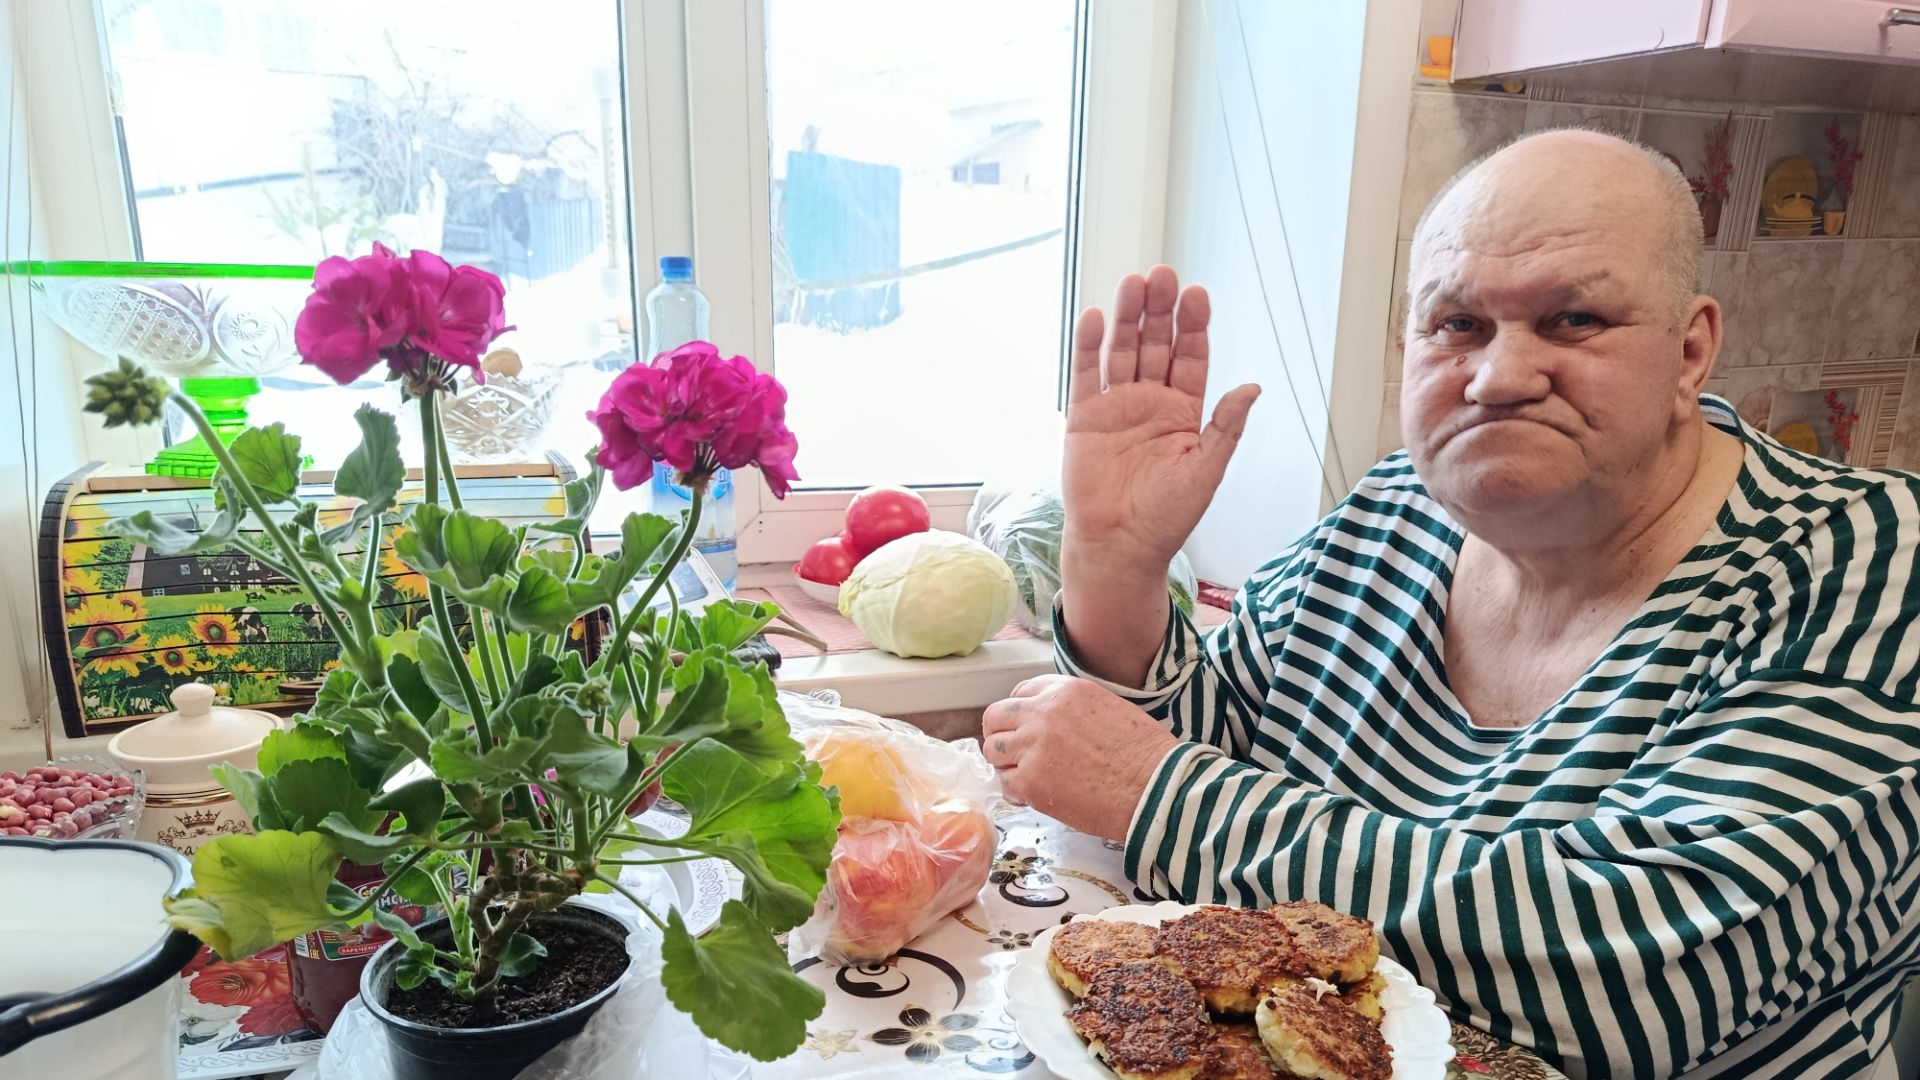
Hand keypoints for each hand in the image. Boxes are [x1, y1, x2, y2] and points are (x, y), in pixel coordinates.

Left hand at [981, 675, 1180, 841]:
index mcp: (1064, 691)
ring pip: (993, 749)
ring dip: (1005, 761)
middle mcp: (1042, 713)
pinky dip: (1015, 789)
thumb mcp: (1109, 707)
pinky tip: (1035, 793)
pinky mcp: (1030, 782)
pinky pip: (1005, 782)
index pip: (1021, 693)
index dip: (1020, 712)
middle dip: (1002, 733)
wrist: (1155, 788)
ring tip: (1025, 773)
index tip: (1025, 727)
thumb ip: (1072, 709)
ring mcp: (1033, 748)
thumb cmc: (1144, 754)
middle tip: (1015, 751)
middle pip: (996, 716)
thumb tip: (1055, 723)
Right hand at [1063, 266, 1260, 573]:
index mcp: (1184, 413)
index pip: (1191, 358)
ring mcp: (1116, 407)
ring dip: (1128, 317)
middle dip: (1160, 310)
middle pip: (1156, 344)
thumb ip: (1226, 426)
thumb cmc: (1166, 518)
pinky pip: (1087, 374)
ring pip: (1123, 351)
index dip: (1194, 327)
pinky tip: (1098, 317)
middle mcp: (1151, 403)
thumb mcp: (1207, 471)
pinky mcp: (1084, 417)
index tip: (1197, 296)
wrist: (1119, 546)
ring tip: (1134, 283)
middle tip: (1163, 276)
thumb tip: (1252, 387)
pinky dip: (1090, 346)